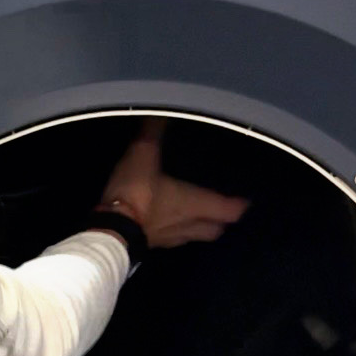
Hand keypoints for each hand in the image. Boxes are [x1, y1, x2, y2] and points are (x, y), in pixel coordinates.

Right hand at [101, 126, 248, 249]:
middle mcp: (188, 225)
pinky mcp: (150, 246)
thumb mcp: (143, 156)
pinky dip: (174, 232)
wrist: (108, 231)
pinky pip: (171, 240)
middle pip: (215, 229)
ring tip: (196, 216)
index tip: (247, 201)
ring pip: (194, 237)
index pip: (229, 209)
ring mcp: (169, 239)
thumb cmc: (136, 194)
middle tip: (222, 210)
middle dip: (220, 220)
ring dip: (198, 228)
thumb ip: (153, 133)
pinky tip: (166, 223)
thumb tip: (160, 109)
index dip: (240, 205)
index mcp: (195, 204)